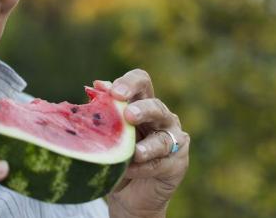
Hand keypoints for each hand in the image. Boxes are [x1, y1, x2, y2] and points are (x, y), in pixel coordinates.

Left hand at [97, 69, 189, 217]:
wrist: (127, 192)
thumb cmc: (116, 154)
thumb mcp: (107, 132)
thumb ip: (105, 110)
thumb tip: (98, 85)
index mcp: (142, 103)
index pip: (142, 82)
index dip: (130, 83)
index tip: (113, 92)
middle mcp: (161, 118)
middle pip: (156, 107)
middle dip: (143, 110)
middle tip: (128, 115)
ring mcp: (173, 140)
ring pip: (163, 138)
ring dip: (148, 145)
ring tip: (135, 152)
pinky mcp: (177, 164)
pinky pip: (161, 164)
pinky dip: (144, 168)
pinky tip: (130, 170)